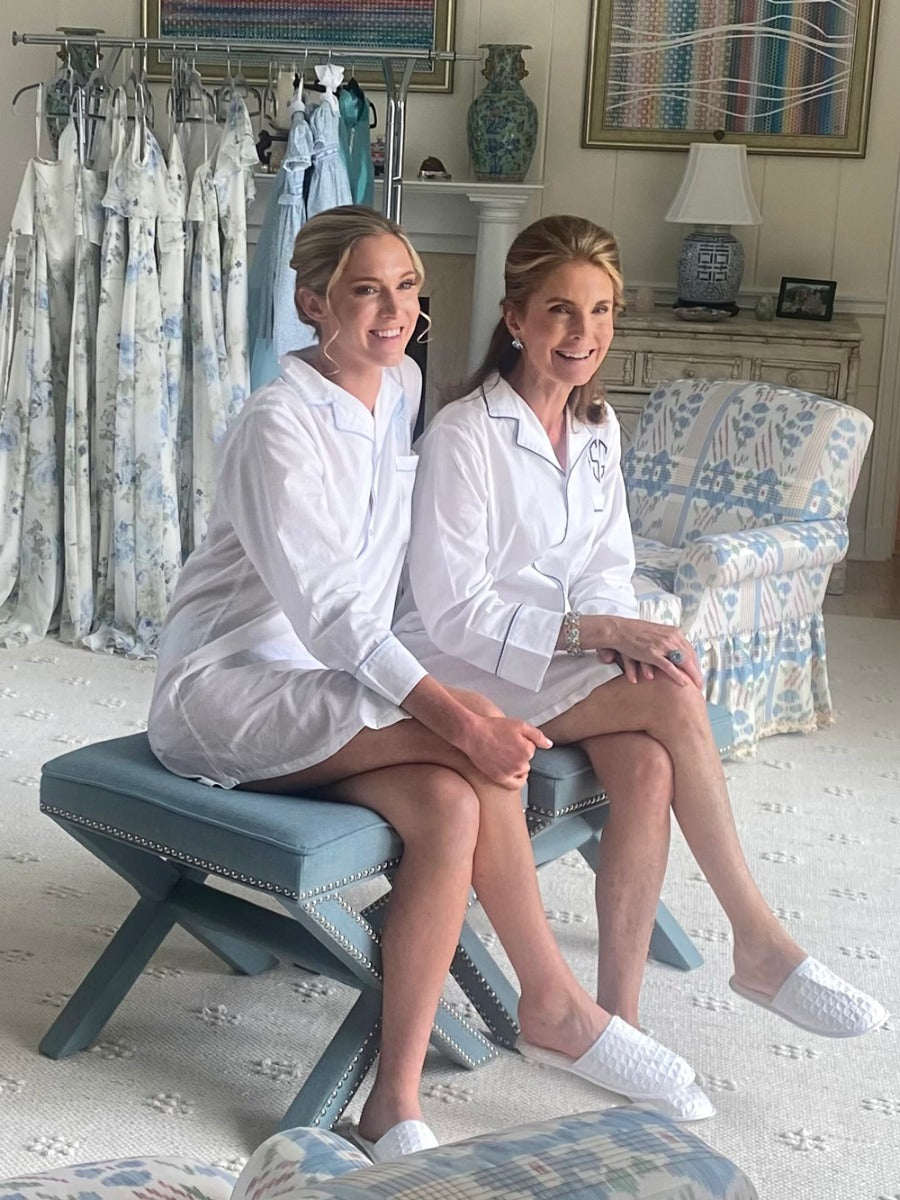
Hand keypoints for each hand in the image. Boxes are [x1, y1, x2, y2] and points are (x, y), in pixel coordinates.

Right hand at [459, 715, 551, 789]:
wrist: (473, 734)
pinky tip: (518, 775)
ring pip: (522, 770)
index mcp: (528, 750)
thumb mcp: (519, 725)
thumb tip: (549, 745)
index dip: (523, 741)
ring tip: (505, 755)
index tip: (512, 738)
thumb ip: (537, 735)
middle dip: (521, 753)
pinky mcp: (500, 778)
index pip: (531, 748)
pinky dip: (519, 780)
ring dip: (518, 764)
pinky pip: (516, 784)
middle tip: (507, 745)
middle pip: (527, 760)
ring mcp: (510, 773)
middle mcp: (521, 764)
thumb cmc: (494, 727)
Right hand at [586, 617, 701, 688]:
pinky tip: (684, 683)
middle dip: (697, 671)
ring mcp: (662, 645)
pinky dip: (678, 675)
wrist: (619, 630)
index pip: (690, 649)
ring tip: (696, 686)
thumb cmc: (635, 633)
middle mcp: (671, 637)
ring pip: (683, 662)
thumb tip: (675, 653)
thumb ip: (667, 641)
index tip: (698, 673)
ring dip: (692, 675)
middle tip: (701, 684)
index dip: (696, 663)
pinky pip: (669, 667)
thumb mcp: (656, 633)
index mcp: (673, 632)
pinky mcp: (653, 653)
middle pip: (690, 657)